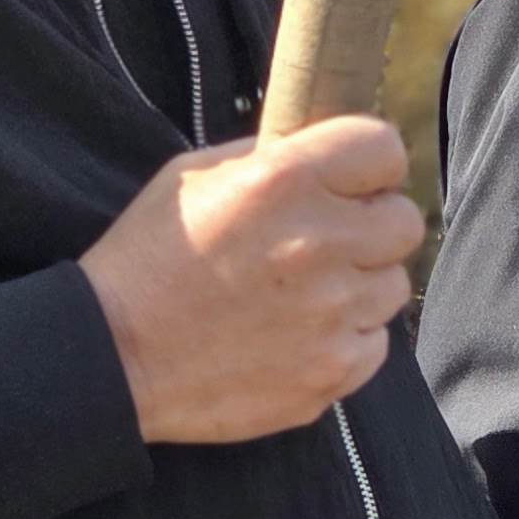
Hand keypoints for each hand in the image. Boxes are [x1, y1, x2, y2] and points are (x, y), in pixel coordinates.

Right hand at [78, 114, 424, 443]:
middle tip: (331, 240)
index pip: (383, 147)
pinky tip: (299, 335)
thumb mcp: (196, 176)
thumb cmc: (148, 259)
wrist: (112, 358)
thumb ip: (271, 159)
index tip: (355, 180)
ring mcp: (330, 314)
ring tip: (305, 294)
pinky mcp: (330, 372)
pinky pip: (375, 344)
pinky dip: (347, 339)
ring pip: (392, 285)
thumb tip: (326, 156)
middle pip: (405, 221)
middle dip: (373, 225)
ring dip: (360, 285)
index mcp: (284, 181)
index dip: (371, 164)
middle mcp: (318, 244)